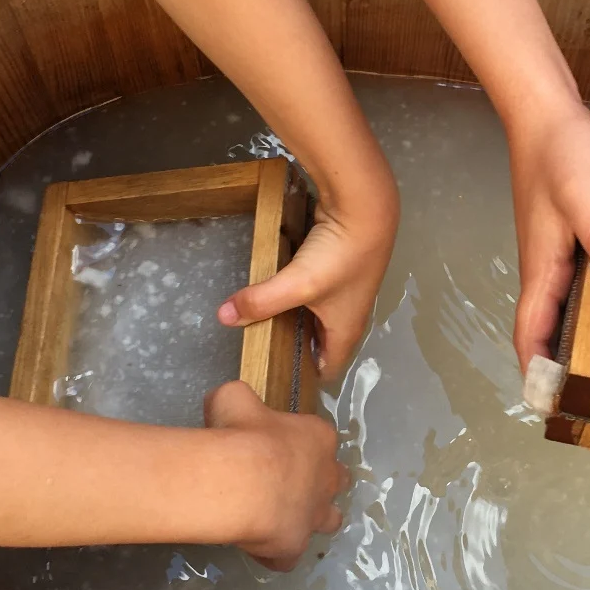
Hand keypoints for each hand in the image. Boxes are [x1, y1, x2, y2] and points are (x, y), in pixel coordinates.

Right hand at [203, 381, 346, 570]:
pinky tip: (257, 547)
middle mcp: (326, 478)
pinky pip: (289, 556)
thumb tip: (233, 402)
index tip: (274, 447)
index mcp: (318, 438)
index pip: (321, 439)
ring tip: (282, 519)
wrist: (239, 481)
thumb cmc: (241, 434)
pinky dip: (276, 554)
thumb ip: (241, 399)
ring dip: (311, 520)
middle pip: (337, 480)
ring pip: (329, 521)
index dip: (300, 444)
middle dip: (320, 482)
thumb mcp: (234, 399)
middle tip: (287, 483)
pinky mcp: (295, 547)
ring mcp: (315, 515)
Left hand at [218, 177, 398, 377]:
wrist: (366, 209)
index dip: (306, 379)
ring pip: (319, 317)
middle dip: (296, 350)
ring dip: (297, 322)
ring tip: (265, 323)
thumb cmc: (338, 258)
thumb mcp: (297, 284)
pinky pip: (317, 293)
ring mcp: (347, 291)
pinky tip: (280, 289)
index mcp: (345, 331)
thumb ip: (261, 301)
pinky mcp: (340, 268)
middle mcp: (350, 316)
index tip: (275, 380)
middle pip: (323, 344)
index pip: (329, 368)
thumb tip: (223, 317)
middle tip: (263, 352)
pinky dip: (300, 298)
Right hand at [504, 96, 589, 370]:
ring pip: (562, 305)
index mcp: (541, 267)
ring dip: (575, 336)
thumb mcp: (584, 191)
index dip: (537, 371)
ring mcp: (555, 250)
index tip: (551, 406)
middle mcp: (544, 265)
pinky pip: (578, 279)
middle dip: (559, 364)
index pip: (530, 333)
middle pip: (545, 327)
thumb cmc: (558, 148)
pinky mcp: (569, 233)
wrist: (543, 106)